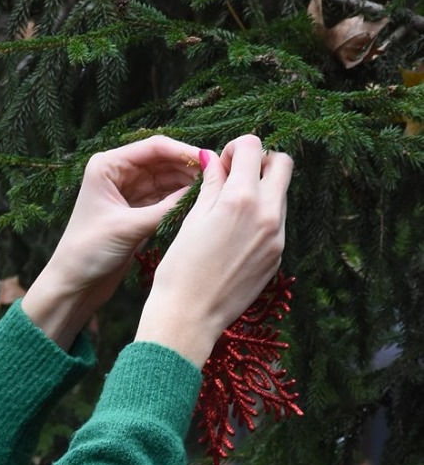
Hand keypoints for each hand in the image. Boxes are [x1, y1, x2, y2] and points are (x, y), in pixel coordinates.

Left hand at [21, 136, 202, 349]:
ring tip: (214, 189)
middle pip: (163, 161)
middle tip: (218, 176)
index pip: (153, 148)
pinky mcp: (136, 211)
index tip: (210, 160)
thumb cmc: (88, 252)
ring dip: (187, 183)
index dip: (183, 152)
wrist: (74, 284)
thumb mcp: (129, 227)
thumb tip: (202, 189)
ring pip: (166, 179)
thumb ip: (166, 207)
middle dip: (189, 167)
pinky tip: (199, 201)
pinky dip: (180, 199)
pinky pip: (164, 197)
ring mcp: (128, 192)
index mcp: (107, 166)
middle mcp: (117, 173)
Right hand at [136, 135, 292, 366]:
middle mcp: (267, 214)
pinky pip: (277, 222)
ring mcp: (278, 236)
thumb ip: (211, 185)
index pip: (254, 147)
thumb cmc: (180, 270)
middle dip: (260, 162)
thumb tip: (215, 160)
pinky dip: (261, 216)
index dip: (236, 148)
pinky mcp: (278, 255)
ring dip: (262, 189)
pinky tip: (235, 235)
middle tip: (236, 177)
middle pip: (283, 163)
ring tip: (231, 209)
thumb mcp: (191, 220)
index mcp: (241, 199)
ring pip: (281, 193)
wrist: (189, 317)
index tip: (222, 163)